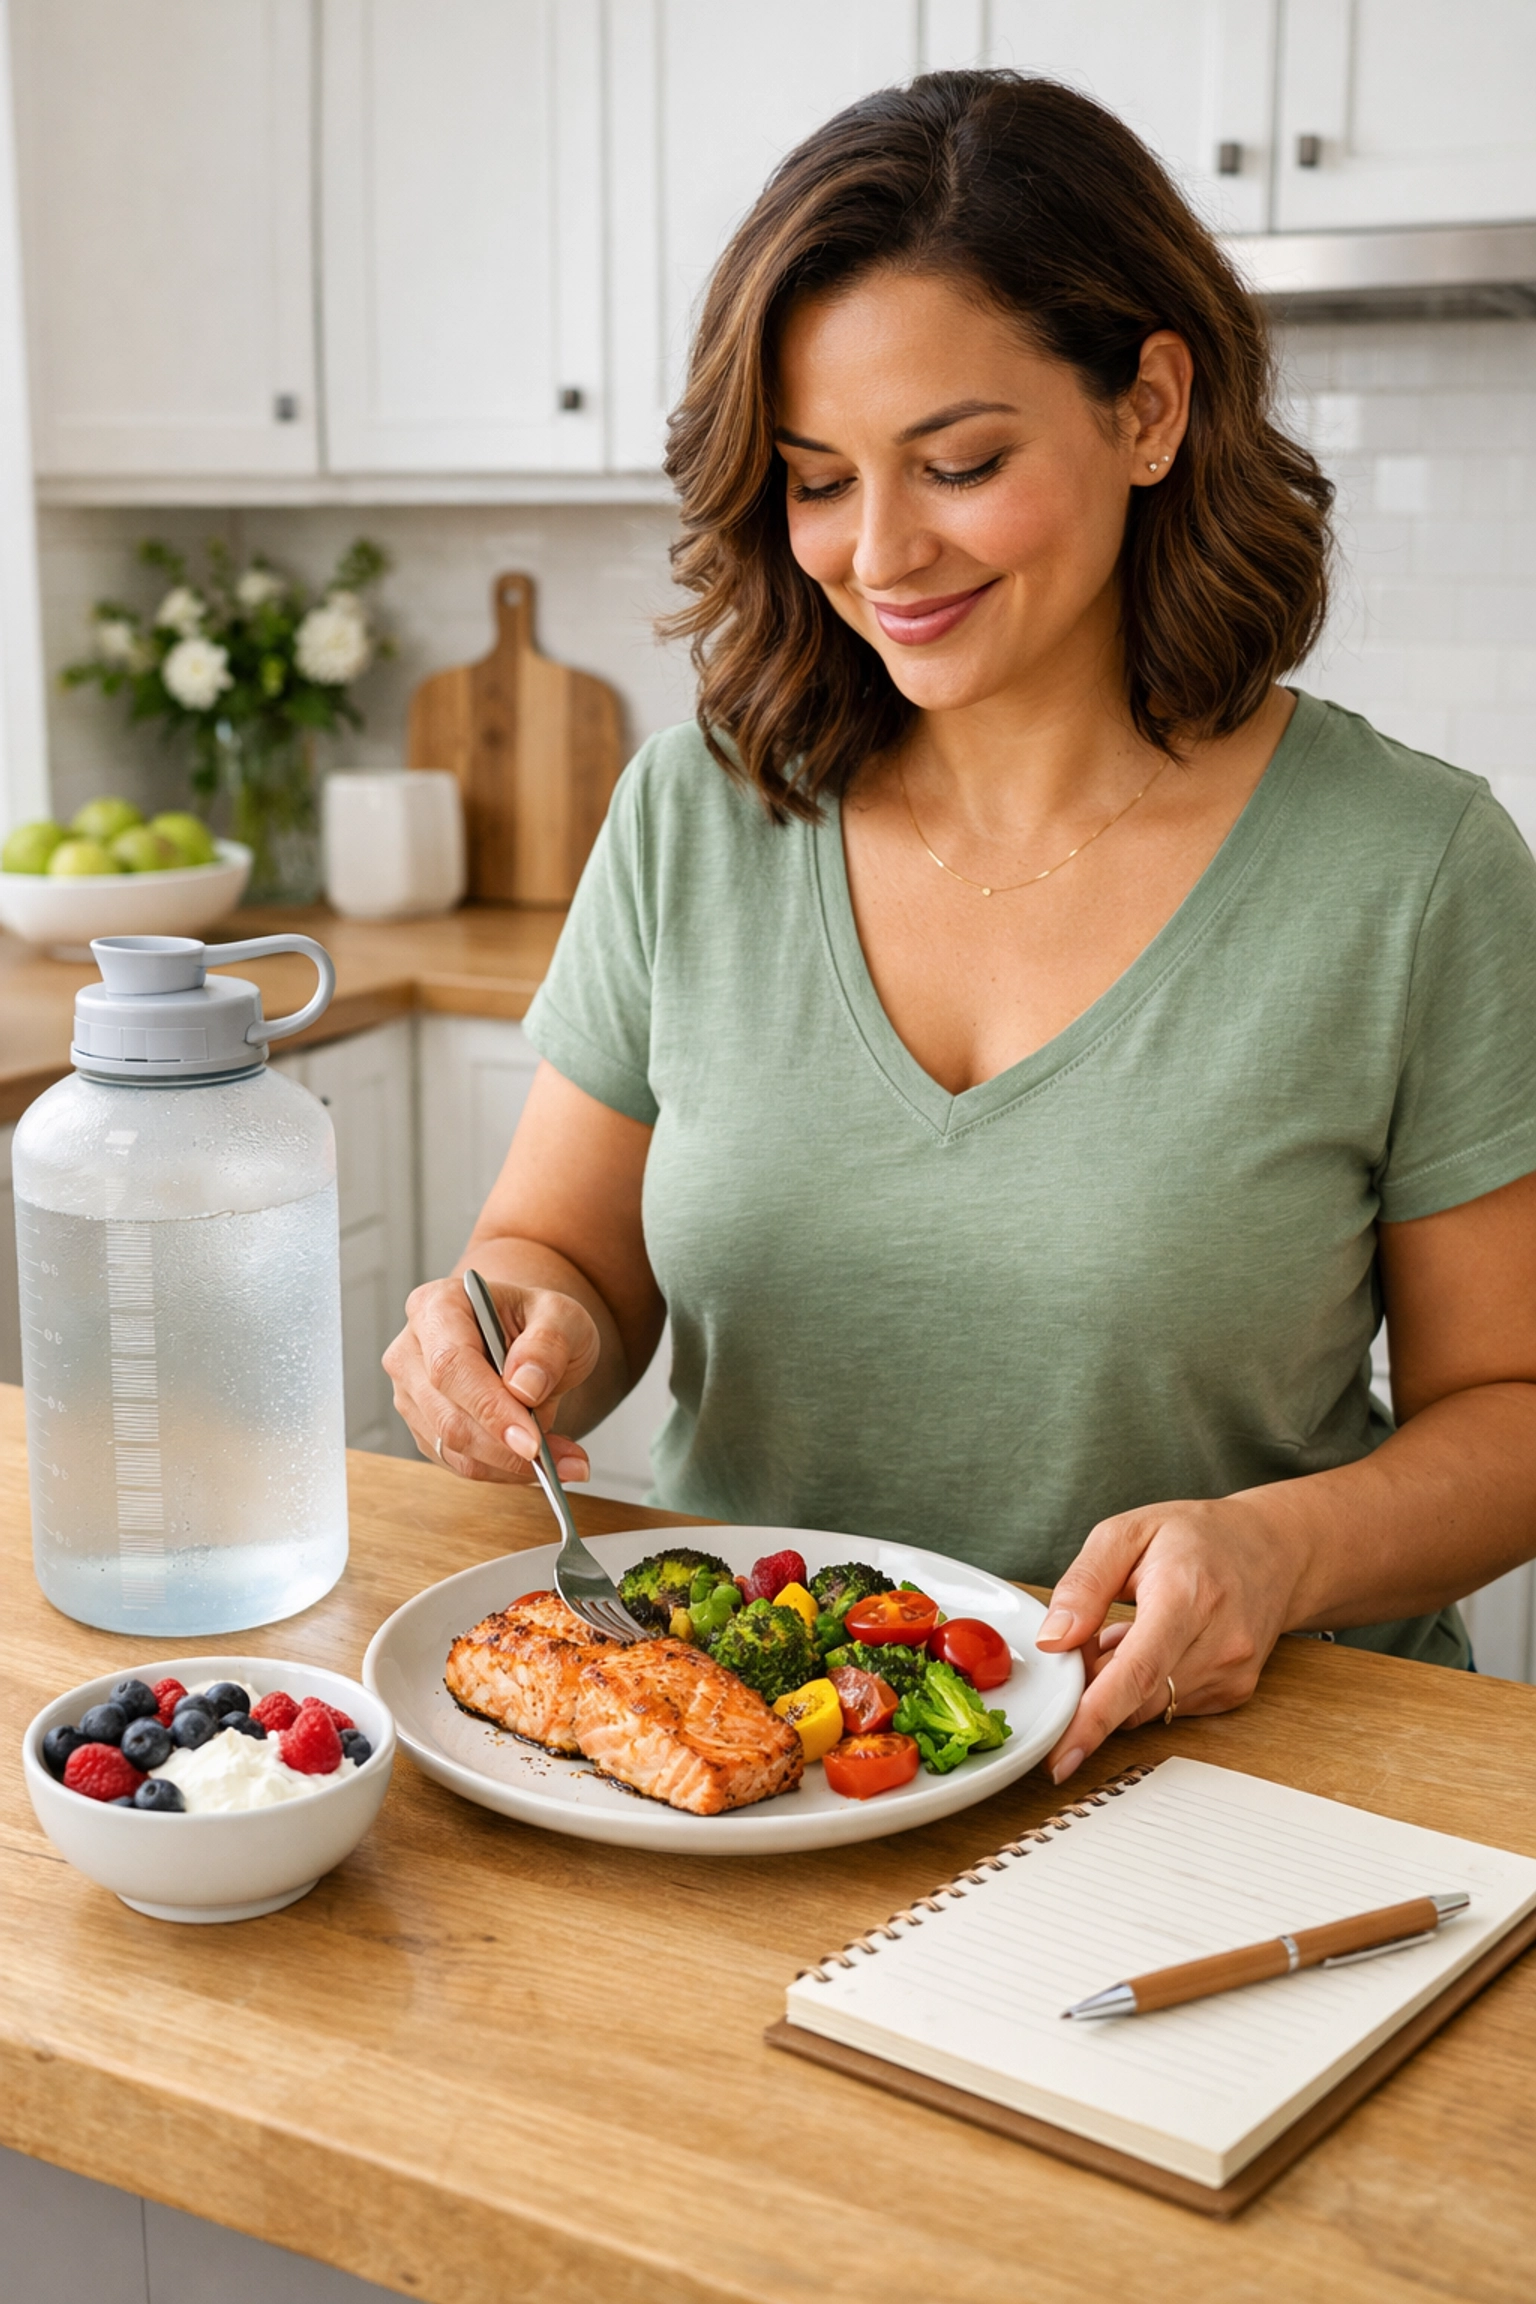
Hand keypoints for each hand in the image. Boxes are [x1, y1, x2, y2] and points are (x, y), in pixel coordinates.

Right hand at [384, 1275, 599, 1483]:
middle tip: (559, 1460)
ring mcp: (412, 1393)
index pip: (451, 1364)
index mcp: (437, 1306)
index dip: (489, 1408)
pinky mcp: (424, 1428)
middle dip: (505, 1447)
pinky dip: (504, 1470)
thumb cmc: (538, 1321)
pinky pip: (460, 1463)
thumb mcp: (562, 1316)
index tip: (531, 1441)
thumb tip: (524, 1387)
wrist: (528, 1340)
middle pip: (446, 1415)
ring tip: (565, 1462)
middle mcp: (412, 1350)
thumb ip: (548, 1344)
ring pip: (451, 1447)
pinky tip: (541, 1462)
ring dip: (510, 1465)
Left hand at [1034, 1496, 1307, 1784]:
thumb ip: (1084, 1585)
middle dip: (1094, 1683)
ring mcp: (1231, 1674)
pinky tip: (1155, 1645)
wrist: (1273, 1550)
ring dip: (1119, 1684)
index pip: (1136, 1672)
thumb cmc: (1198, 1537)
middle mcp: (1218, 1643)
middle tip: (1089, 1637)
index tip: (1060, 1756)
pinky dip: (1145, 1688)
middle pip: (1135, 1698)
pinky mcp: (1233, 1694)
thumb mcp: (1126, 1533)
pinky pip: (1166, 1708)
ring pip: (1146, 1709)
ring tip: (1132, 1627)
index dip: (1093, 1718)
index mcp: (1186, 1595)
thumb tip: (1052, 1641)